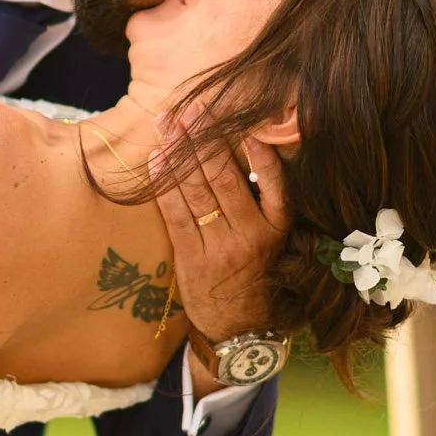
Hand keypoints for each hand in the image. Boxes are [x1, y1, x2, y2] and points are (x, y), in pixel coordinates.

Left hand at [149, 110, 291, 375]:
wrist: (239, 327)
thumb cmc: (254, 272)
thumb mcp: (272, 239)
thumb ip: (261, 201)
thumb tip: (248, 148)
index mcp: (277, 229)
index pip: (276, 189)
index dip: (265, 160)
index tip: (252, 132)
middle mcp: (252, 237)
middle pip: (226, 180)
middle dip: (206, 141)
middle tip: (192, 108)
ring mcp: (221, 248)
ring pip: (199, 193)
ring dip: (180, 153)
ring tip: (168, 123)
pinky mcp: (192, 258)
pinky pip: (177, 215)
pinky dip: (165, 185)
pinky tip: (157, 160)